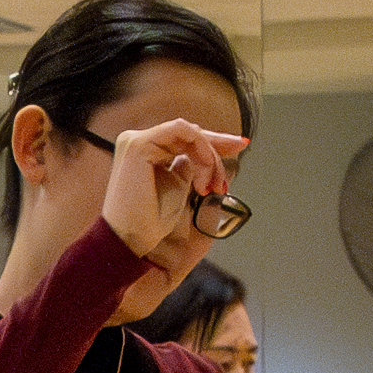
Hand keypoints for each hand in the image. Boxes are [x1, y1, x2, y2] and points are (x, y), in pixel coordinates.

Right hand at [99, 117, 248, 263]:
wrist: (131, 239)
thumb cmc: (151, 221)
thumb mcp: (178, 185)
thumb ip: (189, 165)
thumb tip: (210, 154)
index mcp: (144, 151)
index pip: (184, 139)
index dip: (214, 142)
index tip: (240, 146)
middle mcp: (137, 141)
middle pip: (189, 134)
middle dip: (217, 149)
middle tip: (232, 168)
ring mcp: (136, 140)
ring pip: (189, 133)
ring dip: (209, 157)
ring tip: (213, 185)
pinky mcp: (140, 145)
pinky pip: (183, 134)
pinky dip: (201, 150)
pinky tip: (205, 172)